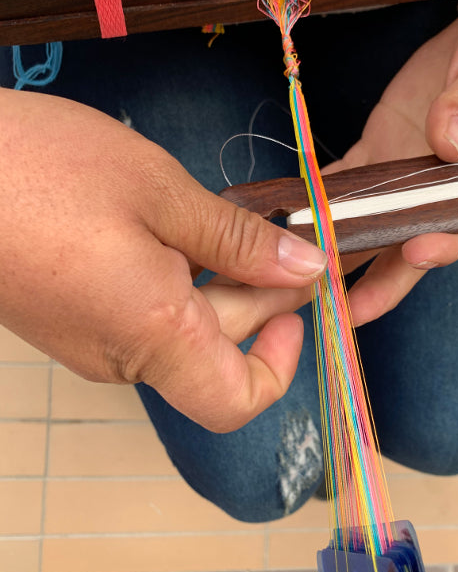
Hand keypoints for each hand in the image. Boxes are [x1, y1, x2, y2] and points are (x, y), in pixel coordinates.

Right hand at [0, 88, 326, 430]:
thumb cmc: (38, 169)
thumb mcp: (159, 190)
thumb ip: (238, 240)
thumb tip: (304, 268)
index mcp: (153, 335)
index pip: (236, 401)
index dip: (280, 362)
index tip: (294, 299)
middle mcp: (119, 356)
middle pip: (216, 353)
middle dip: (257, 294)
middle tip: (276, 228)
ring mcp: (88, 341)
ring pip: (180, 330)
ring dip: (215, 280)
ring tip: (220, 216)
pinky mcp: (68, 318)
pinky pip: (142, 314)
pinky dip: (174, 277)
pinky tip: (173, 225)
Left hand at [327, 0, 457, 325]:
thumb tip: (447, 141)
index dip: (439, 245)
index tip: (415, 252)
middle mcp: (439, 190)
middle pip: (405, 248)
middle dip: (373, 284)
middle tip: (338, 310)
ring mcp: (405, 175)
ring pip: (368, 225)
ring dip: (336, 250)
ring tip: (300, 274)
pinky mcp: (380, 151)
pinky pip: (344, 182)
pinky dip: (318, 199)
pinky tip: (292, 214)